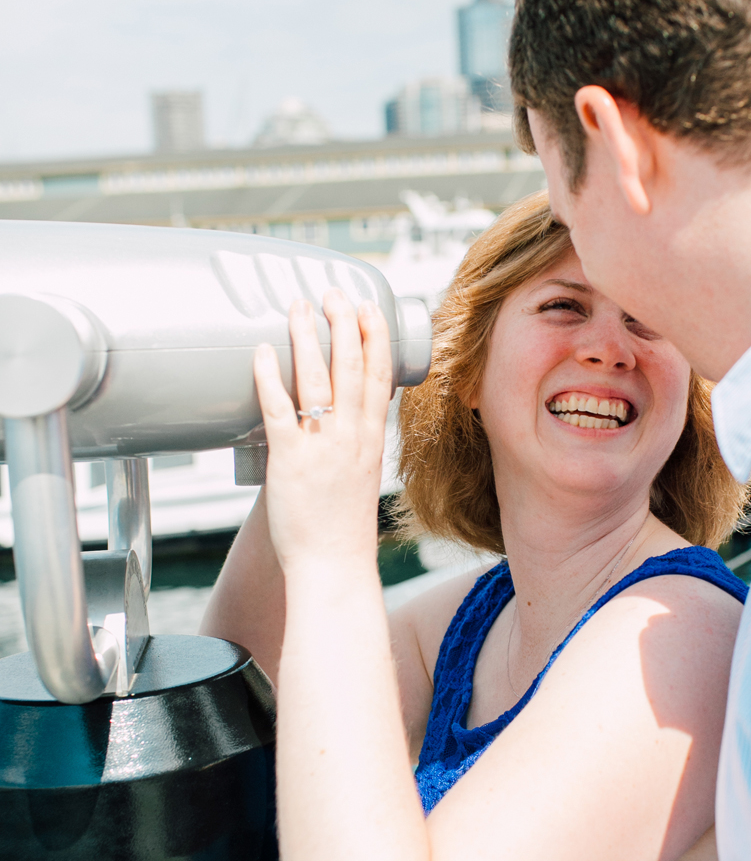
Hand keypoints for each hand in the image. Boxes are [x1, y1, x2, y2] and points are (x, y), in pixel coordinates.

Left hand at [253, 290, 392, 575]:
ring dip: (307, 337)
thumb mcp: (359, 476)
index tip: (368, 307)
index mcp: (370, 439)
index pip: (379, 376)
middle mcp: (351, 437)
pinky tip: (260, 352)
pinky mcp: (290, 460)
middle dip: (344, 323)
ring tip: (298, 307)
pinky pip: (278, 410)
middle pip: (352, 366)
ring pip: (317, 379)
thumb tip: (329, 421)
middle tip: (333, 293)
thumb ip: (347, 444)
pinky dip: (269, 376)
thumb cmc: (341, 530)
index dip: (375, 337)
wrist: (333, 566)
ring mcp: (322, 447)